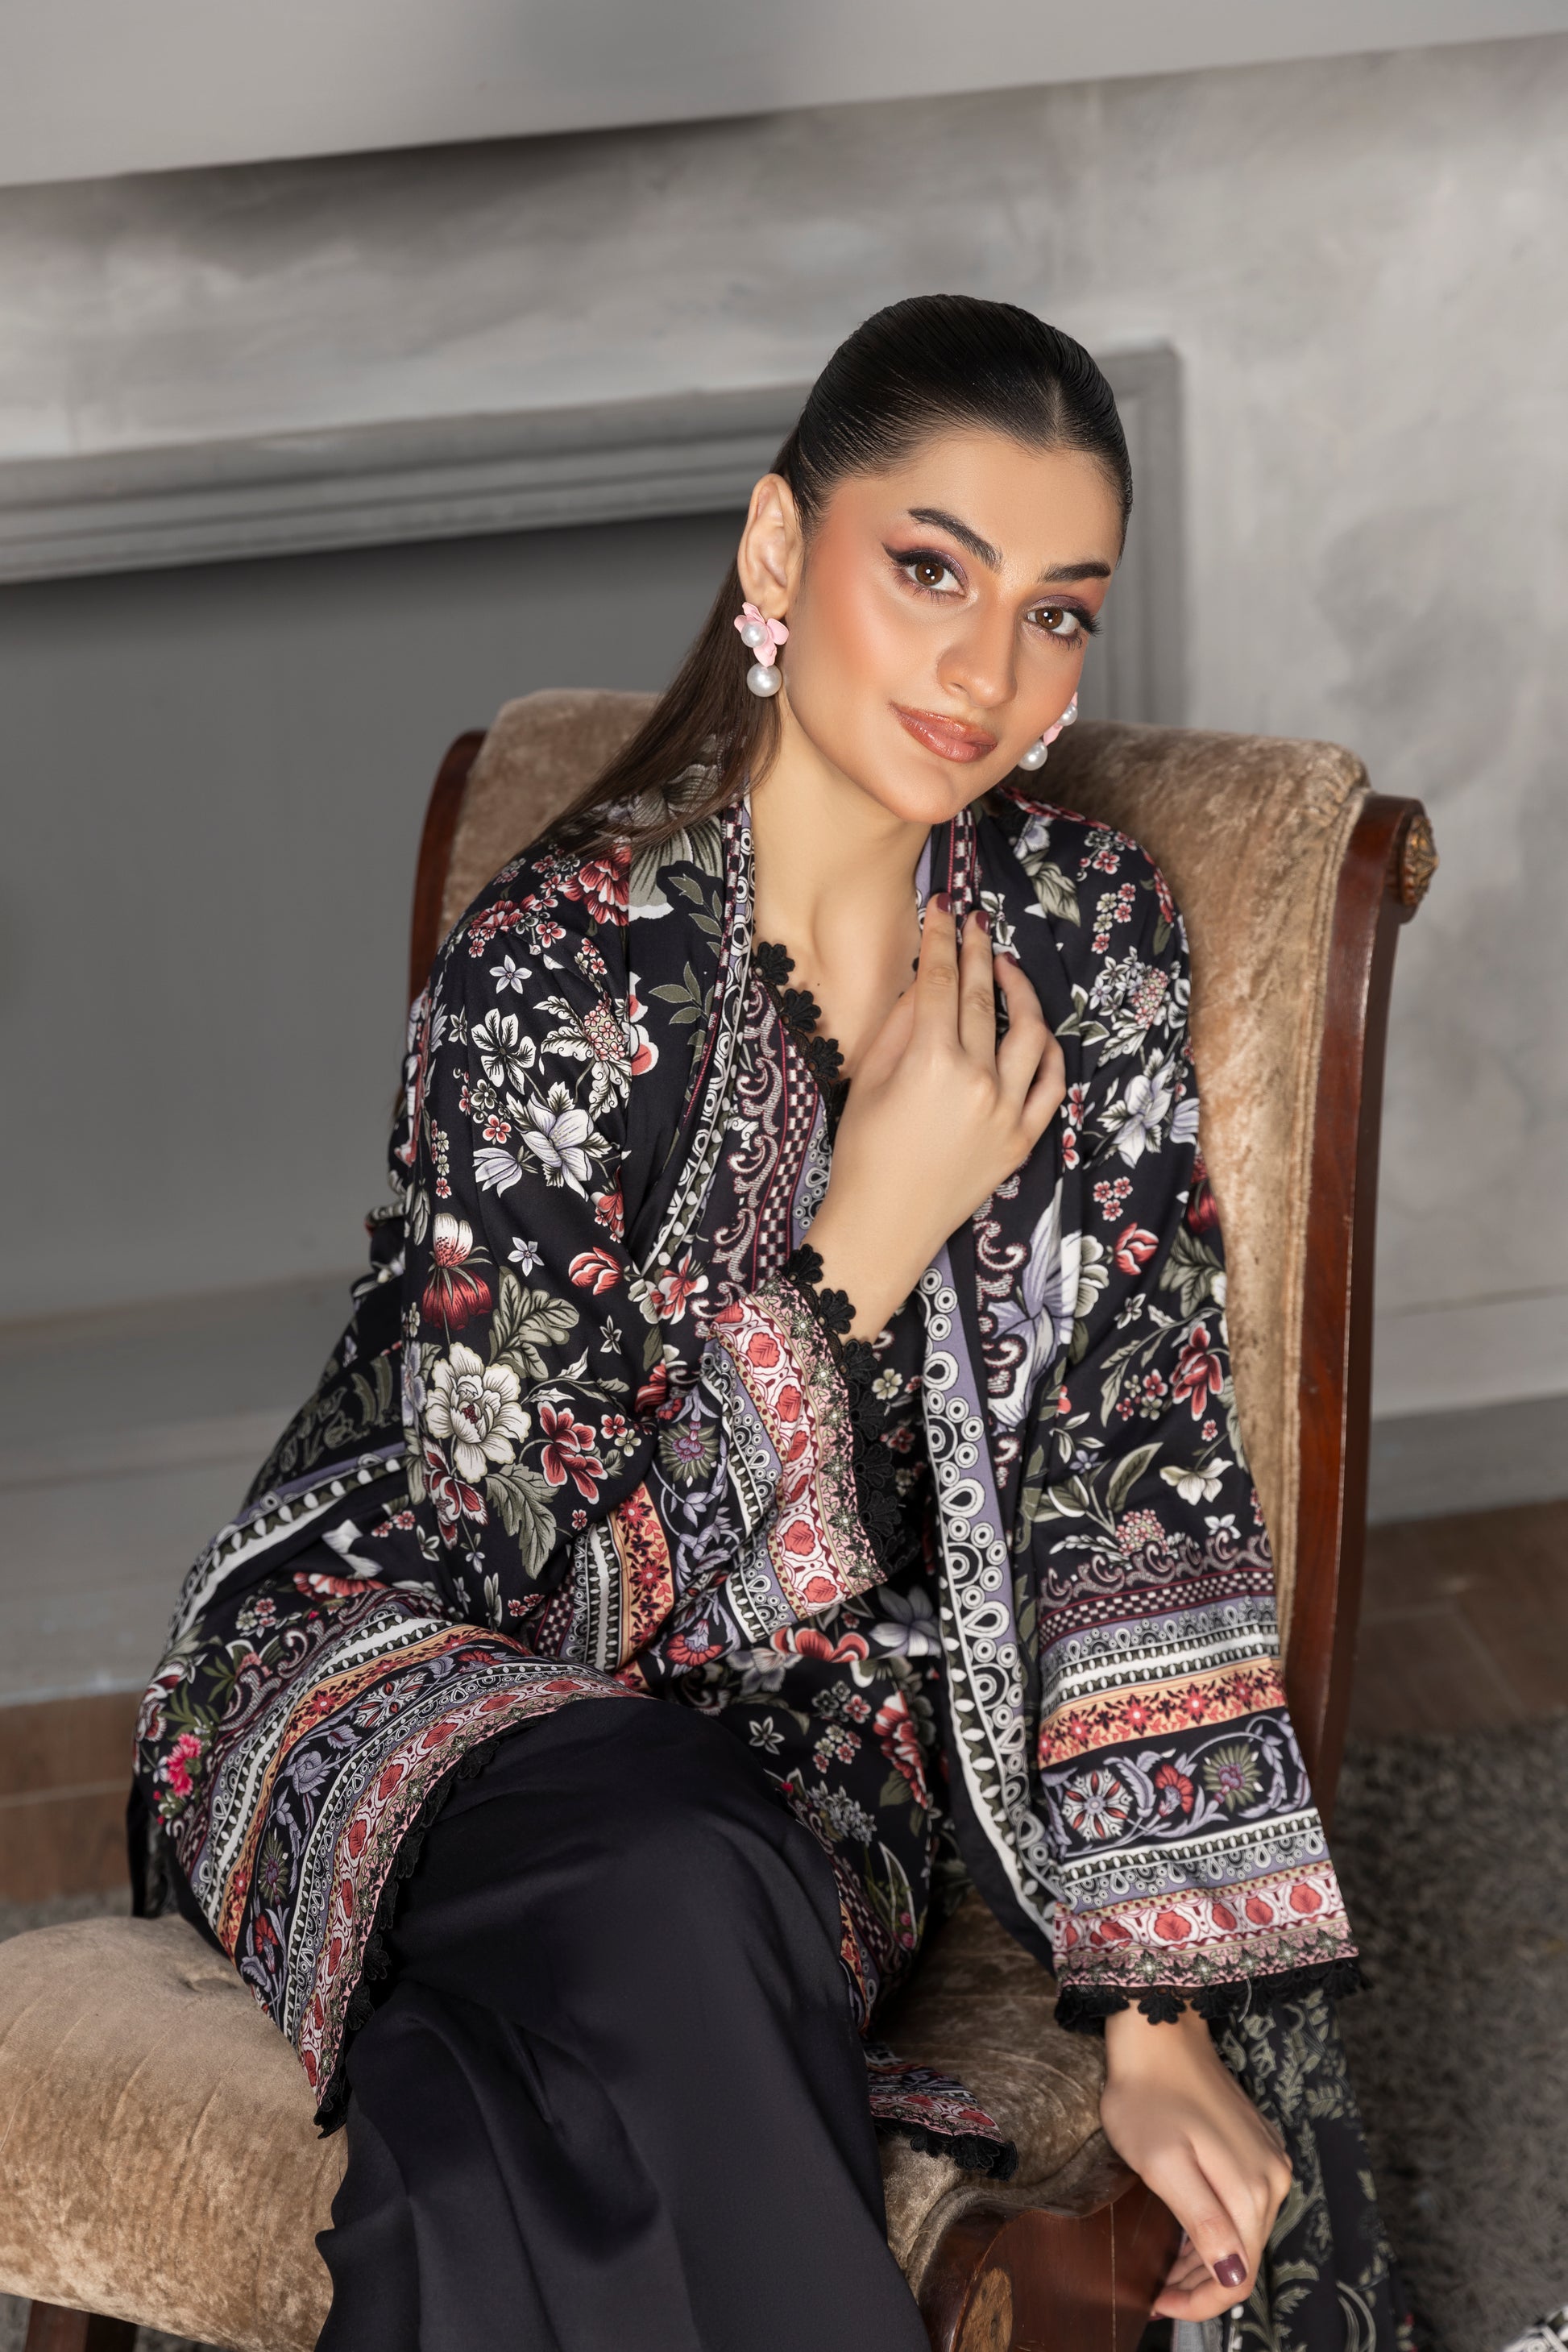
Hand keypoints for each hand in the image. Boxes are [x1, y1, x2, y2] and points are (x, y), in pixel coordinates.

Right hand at [805, 897, 1063, 1335]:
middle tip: (975, 923)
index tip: (942, 909)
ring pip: (1030, 1034)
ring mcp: (1007, 1111)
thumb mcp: (870, 1080)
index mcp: (931, 1062)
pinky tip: (1036, 1033)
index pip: (941, 981)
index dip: (941, 939)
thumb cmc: (863, 1154)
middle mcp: (977, 1080)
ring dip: (1020, 993)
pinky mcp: (1022, 1140)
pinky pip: (1050, 1085)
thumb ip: (902, 1025)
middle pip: (984, 998)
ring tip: (1006, 969)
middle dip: (979, 952)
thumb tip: (926, 979)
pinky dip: (1049, 1053)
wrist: (883, 1226)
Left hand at [1099, 2005, 1290, 2321]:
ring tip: (1165, 2269)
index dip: (1200, 2303)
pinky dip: (1215, 2228)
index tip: (1157, 2304)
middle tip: (1155, 2290)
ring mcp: (1268, 2160)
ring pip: (1244, 2233)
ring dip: (1207, 2259)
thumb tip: (1232, 2274)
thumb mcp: (1163, 2164)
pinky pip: (1242, 2204)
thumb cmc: (1149, 2095)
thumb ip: (1202, 2221)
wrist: (1159, 2031)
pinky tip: (1186, 2231)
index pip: (1238, 2275)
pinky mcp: (1257, 2146)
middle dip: (1200, 2284)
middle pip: (1243, 2257)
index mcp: (1251, 2189)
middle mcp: (1272, 2178)